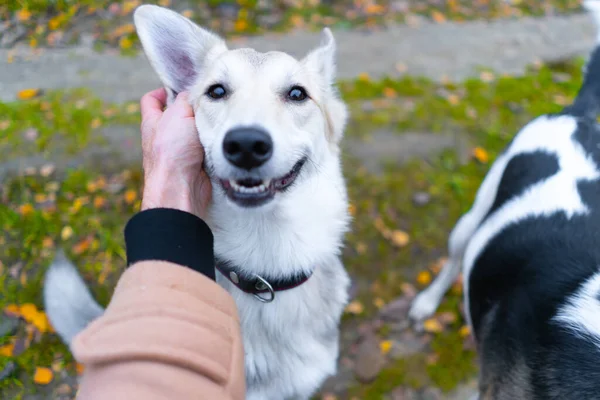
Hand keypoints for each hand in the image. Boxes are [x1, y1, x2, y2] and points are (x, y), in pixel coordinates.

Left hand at [139, 88, 211, 219]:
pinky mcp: (195, 165)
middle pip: (177, 116)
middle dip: (193, 108)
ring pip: (194, 132)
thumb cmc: (173, 150)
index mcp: (153, 122)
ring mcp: (179, 152)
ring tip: (219, 118)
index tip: (179, 87)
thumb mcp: (179, 114)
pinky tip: (223, 137)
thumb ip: (186, 100)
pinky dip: (214, 143)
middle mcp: (163, 137)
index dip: (163, 91)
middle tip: (209, 102)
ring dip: (206, 126)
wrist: (180, 187)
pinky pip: (206, 148)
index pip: (151, 101)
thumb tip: (194, 94)